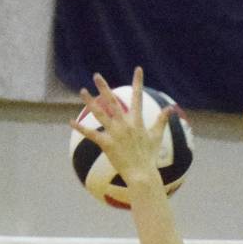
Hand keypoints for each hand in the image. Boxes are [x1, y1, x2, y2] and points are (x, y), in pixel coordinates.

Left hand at [70, 66, 171, 188]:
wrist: (142, 174)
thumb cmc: (149, 157)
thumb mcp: (156, 136)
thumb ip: (162, 120)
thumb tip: (171, 108)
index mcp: (136, 121)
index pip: (138, 97)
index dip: (138, 82)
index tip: (138, 69)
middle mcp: (125, 124)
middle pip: (113, 101)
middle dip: (104, 87)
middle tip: (96, 75)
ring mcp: (115, 133)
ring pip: (100, 114)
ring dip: (90, 102)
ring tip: (82, 91)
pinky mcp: (107, 144)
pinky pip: (91, 134)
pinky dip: (80, 128)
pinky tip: (70, 122)